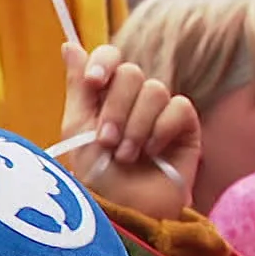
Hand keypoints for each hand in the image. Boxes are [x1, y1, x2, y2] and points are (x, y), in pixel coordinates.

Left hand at [58, 43, 197, 220]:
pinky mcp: (186, 127)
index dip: (103, 63)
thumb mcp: (78, 129)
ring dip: (135, 126)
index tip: (93, 83)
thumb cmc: (96, 177)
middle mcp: (135, 99)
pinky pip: (179, 107)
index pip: (111, 56)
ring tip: (126, 156)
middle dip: (115, 109)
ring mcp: (161, 111)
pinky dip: (161, 130)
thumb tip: (69, 44)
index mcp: (107, 95)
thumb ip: (77, 87)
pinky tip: (153, 153)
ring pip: (155, 90)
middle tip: (107, 141)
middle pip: (131, 73)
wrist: (125, 211)